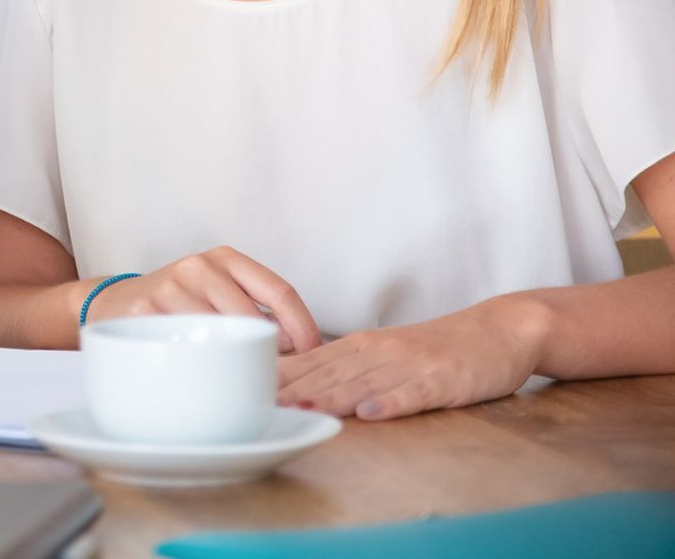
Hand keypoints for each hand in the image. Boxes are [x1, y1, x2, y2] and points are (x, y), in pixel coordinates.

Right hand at [87, 247, 321, 354]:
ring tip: (231, 375)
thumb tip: (300, 347)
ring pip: (222, 336)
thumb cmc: (178, 305)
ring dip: (233, 363)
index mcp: (225, 258)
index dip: (304, 330)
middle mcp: (199, 266)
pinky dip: (201, 366)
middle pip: (253, 320)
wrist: (112, 302)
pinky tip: (198, 370)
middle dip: (268, 354)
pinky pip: (188, 348)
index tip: (313, 356)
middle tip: (269, 376)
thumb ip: (254, 308)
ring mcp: (171, 287)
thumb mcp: (216, 291)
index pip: (280, 292)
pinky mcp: (146, 310)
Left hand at [277, 298, 548, 420]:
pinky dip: (391, 402)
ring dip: (331, 396)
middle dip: (293, 390)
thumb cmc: (436, 349)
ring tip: (302, 409)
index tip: (245, 391)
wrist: (498, 330)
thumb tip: (296, 387)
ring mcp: (411, 364)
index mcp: (360, 345)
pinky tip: (371, 413)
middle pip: (329, 372)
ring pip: (364, 381)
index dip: (278, 378)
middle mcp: (379, 350)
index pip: (310, 362)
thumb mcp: (384, 354)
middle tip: (259, 405)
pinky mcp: (443, 378)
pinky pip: (413, 392)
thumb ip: (344, 369)